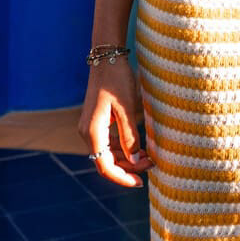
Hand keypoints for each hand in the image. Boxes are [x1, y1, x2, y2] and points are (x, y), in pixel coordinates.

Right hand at [78, 61, 154, 187]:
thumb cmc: (117, 80)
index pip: (105, 167)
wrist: (106, 58)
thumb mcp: (127, 108)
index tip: (140, 182)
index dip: (122, 178)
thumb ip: (130, 137)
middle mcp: (87, 133)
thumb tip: (136, 161)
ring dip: (127, 159)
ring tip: (149, 158)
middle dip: (129, 168)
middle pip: (106, 162)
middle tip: (152, 165)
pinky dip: (123, 149)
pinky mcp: (97, 123)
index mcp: (92, 132)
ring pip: (108, 154)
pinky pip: (108, 144)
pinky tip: (139, 148)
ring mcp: (91, 128)